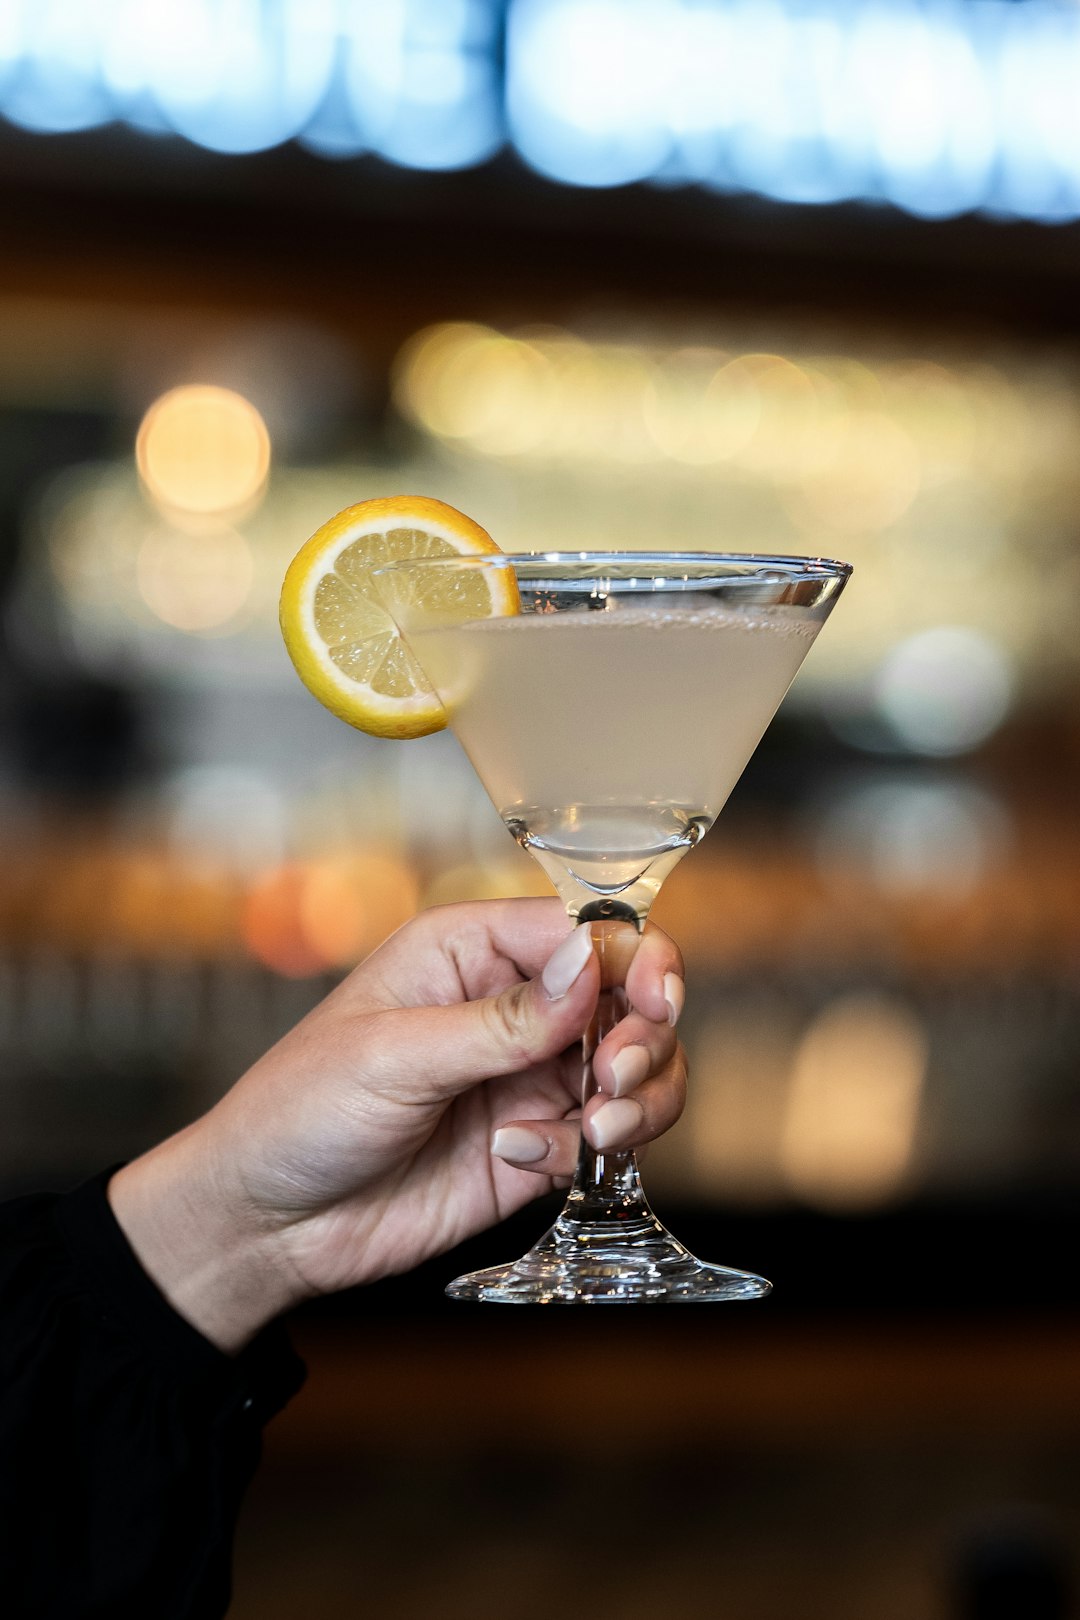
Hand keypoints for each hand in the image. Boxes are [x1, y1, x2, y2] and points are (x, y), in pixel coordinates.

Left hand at [108, 899, 685, 1349]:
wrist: (266, 1224)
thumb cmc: (299, 1111)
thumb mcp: (393, 1055)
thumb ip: (501, 1020)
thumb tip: (588, 963)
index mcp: (470, 950)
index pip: (583, 930)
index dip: (636, 959)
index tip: (656, 1002)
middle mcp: (512, 1006)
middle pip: (629, 999)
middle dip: (644, 1038)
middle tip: (614, 1081)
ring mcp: (528, 1077)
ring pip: (637, 1071)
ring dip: (639, 1100)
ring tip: (597, 1130)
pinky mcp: (534, 1145)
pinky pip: (604, 1140)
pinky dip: (584, 1152)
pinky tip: (515, 1158)